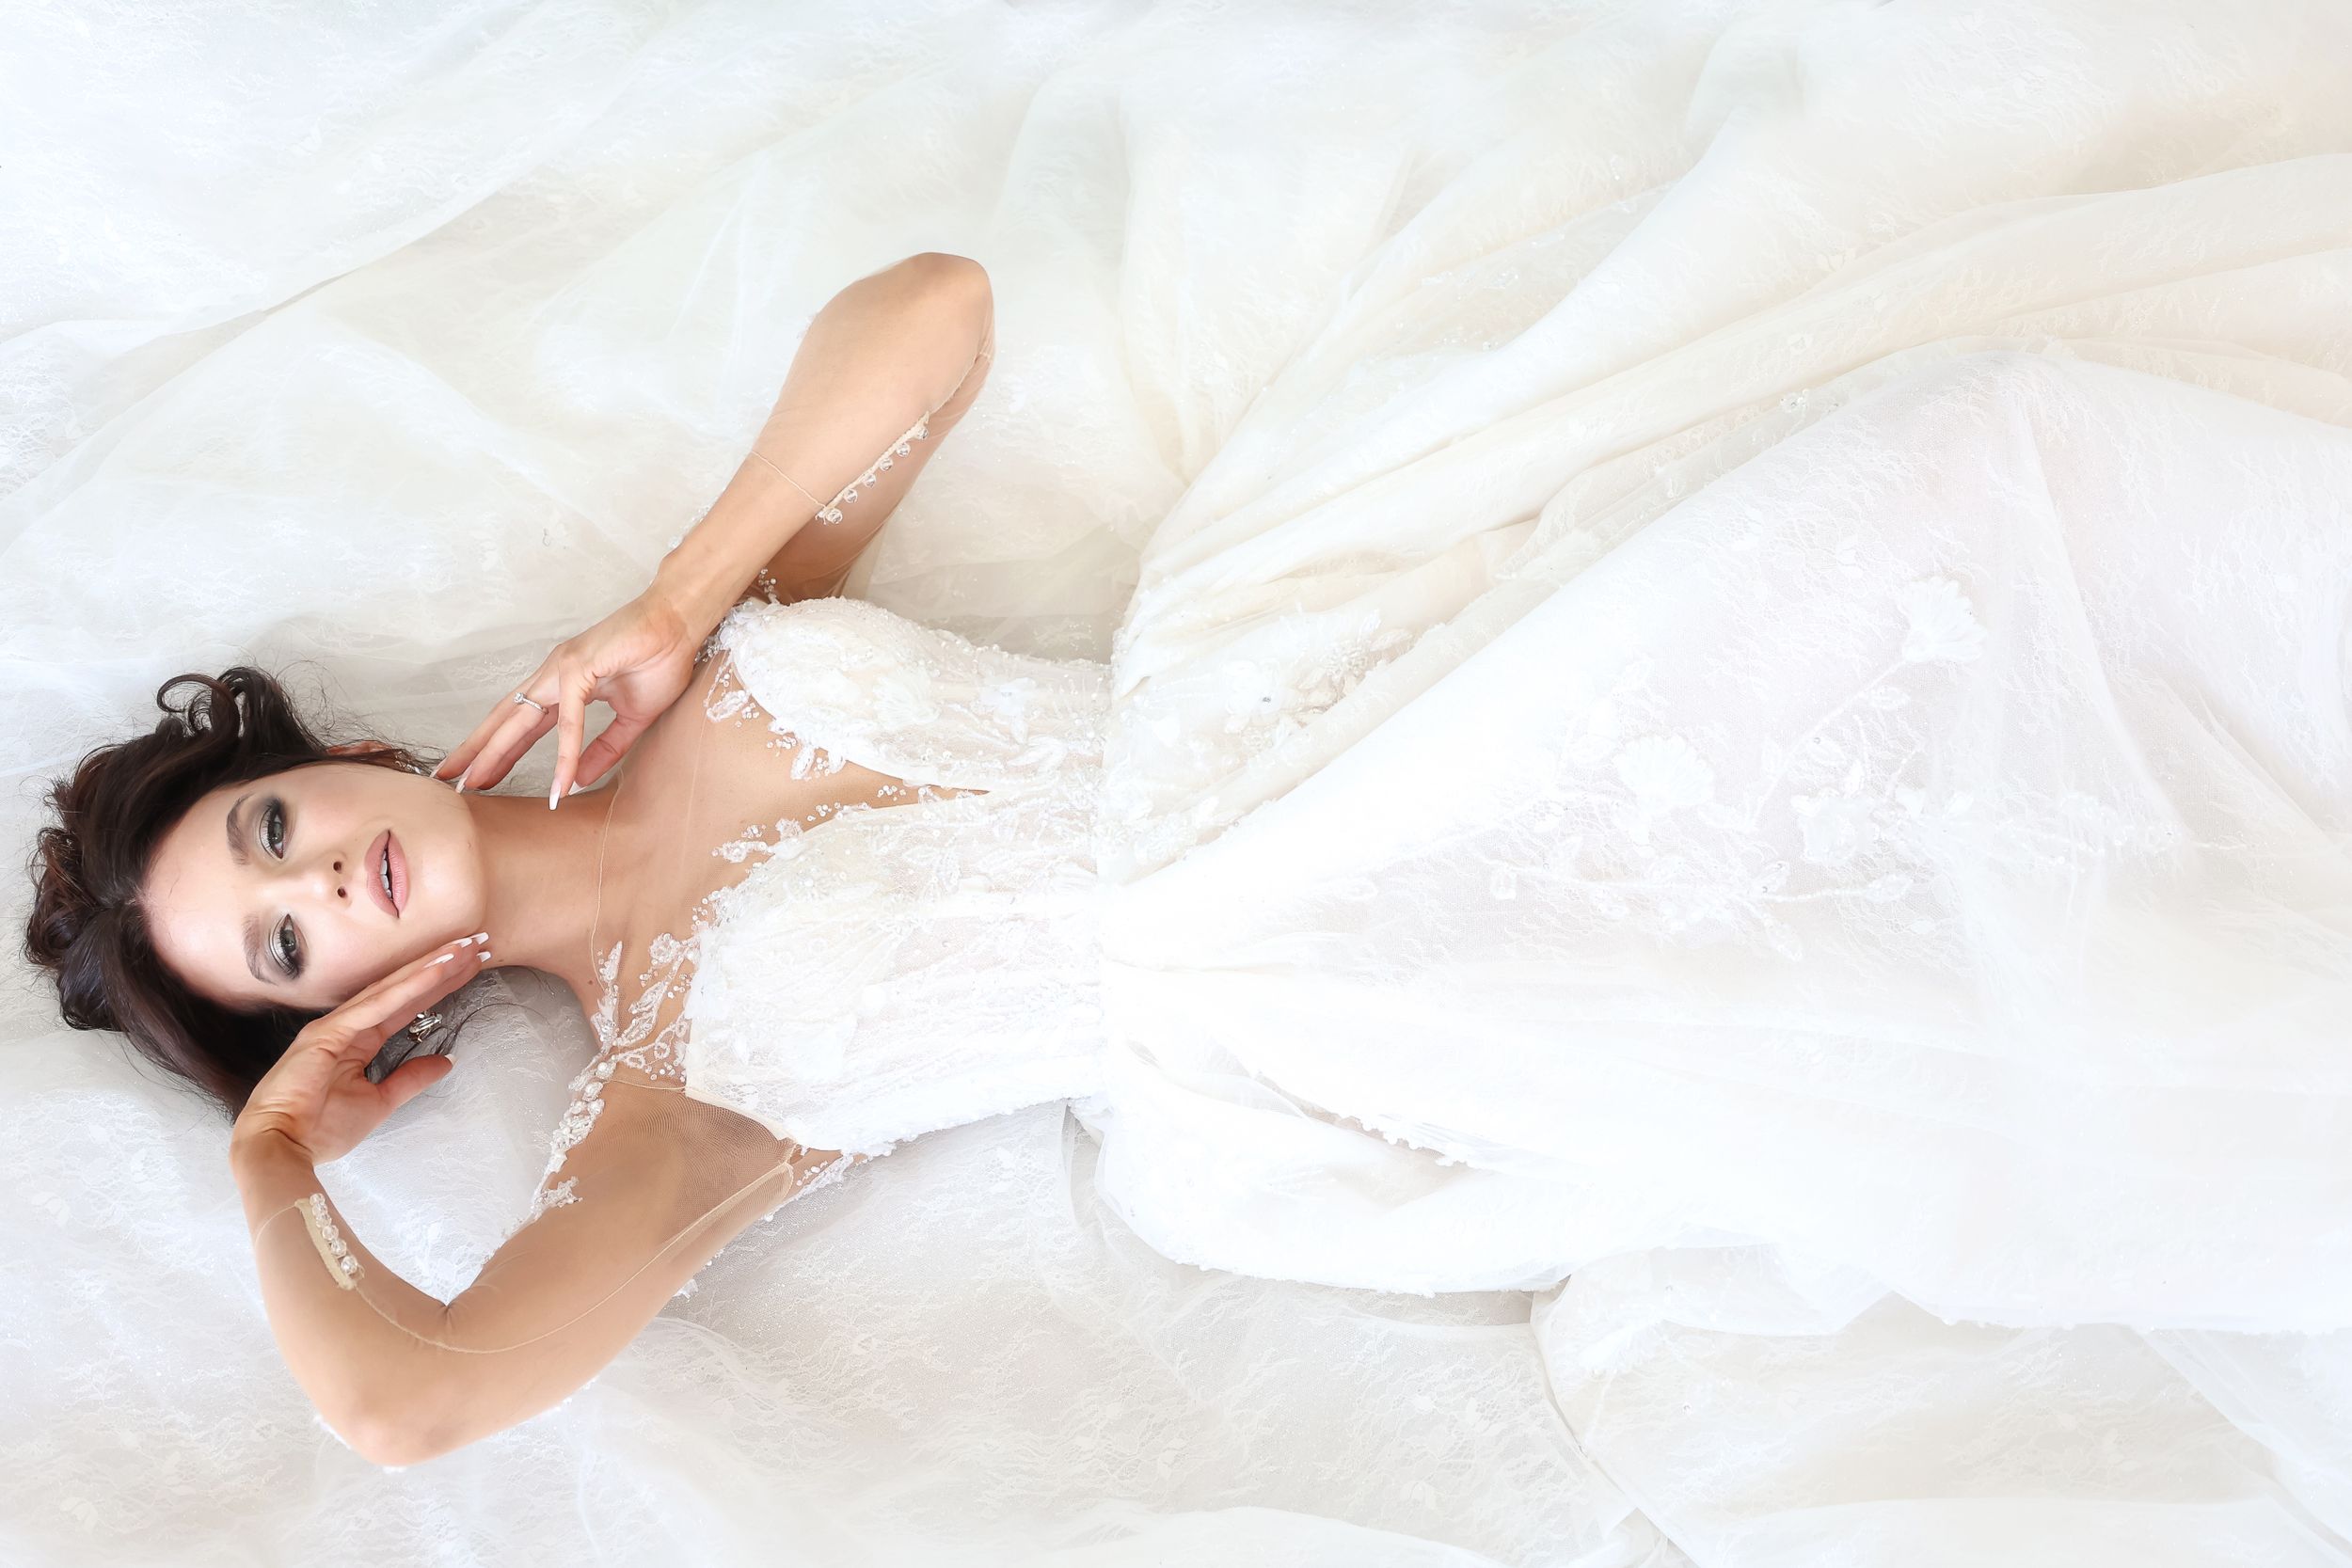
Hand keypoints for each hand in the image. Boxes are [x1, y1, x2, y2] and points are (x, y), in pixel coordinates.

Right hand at [231, 937, 491, 1166]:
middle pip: (404, 988)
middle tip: (475, 942)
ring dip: (430, 966)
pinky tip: (436, 970)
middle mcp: (349, 1025)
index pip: (407, 1005)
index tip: (470, 966)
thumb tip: (447, 1060)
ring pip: (393, 988)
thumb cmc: (321, 1128)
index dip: (440, 985)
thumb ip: (411, 1078)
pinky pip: (377, 1005)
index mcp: (358, 1040)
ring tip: (463, 947)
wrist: (282, 1146)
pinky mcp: (328, 1032)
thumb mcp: (379, 1101)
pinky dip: (408, 986)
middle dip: (441, 965)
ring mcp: (336, 1025)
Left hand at [434, 585, 711, 804]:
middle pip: (505, 720)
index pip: (521, 723)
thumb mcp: (632, 718)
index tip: (477, 777)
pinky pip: (568, 720)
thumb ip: (605, 749)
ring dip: (494, 751)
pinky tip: (561, 782)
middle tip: (448, 782)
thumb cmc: (660, 659)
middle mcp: (553, 676)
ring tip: (474, 781)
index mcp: (562, 685)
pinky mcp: (580, 669)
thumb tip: (579, 781)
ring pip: (520, 718)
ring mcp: (562, 670)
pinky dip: (565, 753)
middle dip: (476, 752)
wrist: (680, 621)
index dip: (497, 749)